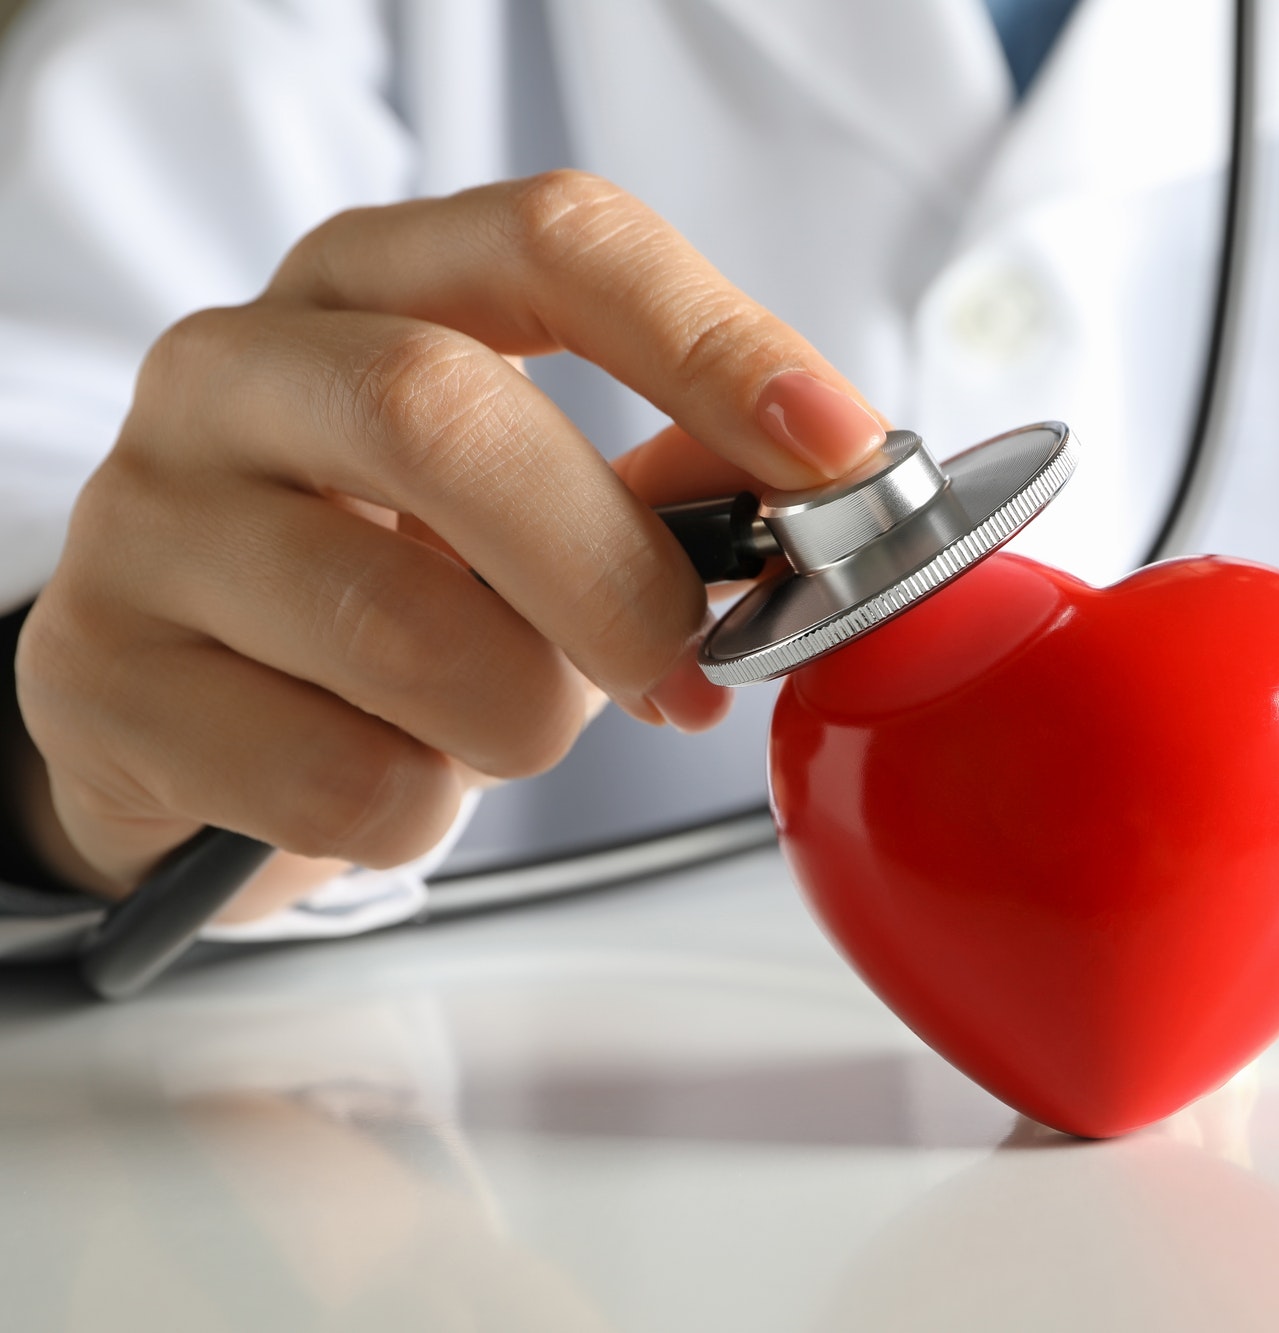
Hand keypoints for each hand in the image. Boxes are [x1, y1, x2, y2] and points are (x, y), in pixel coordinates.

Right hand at [13, 171, 884, 919]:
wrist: (196, 709)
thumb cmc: (391, 584)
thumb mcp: (523, 504)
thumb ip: (658, 486)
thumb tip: (818, 485)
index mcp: (370, 286)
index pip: (554, 243)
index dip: (712, 341)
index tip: (836, 450)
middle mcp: (236, 367)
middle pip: (443, 414)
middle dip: (610, 571)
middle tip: (683, 666)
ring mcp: (148, 515)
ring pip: (392, 620)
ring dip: (516, 714)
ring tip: (503, 725)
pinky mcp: (99, 675)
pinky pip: (331, 776)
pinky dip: (415, 809)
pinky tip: (393, 776)